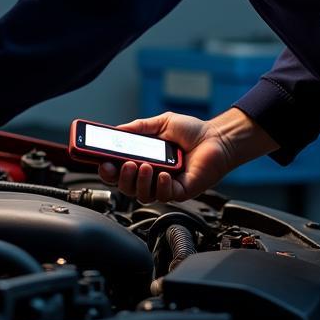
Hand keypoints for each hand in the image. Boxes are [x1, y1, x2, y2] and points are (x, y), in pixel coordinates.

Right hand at [96, 108, 276, 203]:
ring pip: (142, 194)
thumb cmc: (192, 131)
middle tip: (125, 164)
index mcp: (144, 159)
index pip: (119, 170)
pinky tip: (164, 174)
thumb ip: (139, 127)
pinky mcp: (180, 191)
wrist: (217, 137)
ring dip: (140, 182)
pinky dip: (161, 186)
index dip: (108, 169)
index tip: (102, 162)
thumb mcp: (161, 123)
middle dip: (121, 178)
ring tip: (145, 166)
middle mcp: (152, 175)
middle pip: (126, 186)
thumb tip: (116, 130)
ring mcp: (165, 185)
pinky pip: (165, 196)